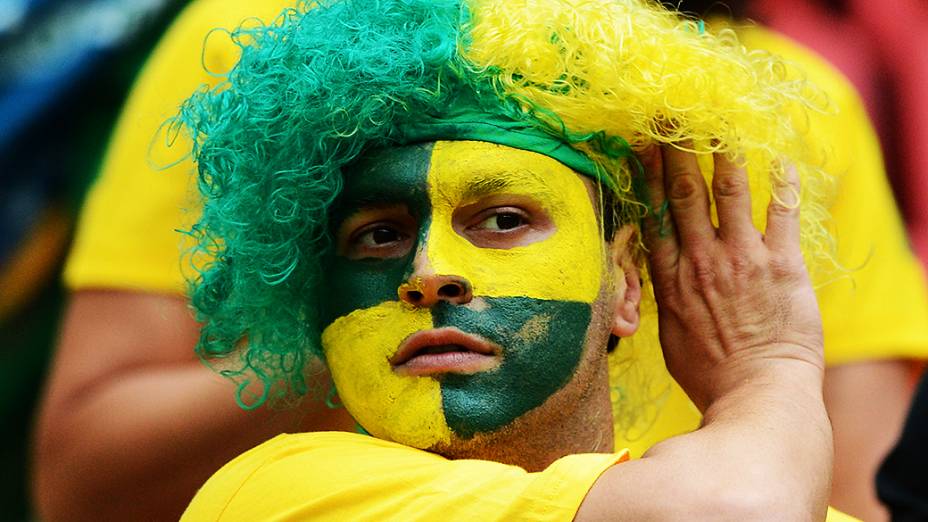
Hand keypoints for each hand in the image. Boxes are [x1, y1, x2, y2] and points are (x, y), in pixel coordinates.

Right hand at [638, 143, 823, 410]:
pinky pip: (780, 214)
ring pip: (728, 193)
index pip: (654, 215)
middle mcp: (700, 260)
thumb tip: (655, 287)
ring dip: (723, 154)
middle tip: (673, 118)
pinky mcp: (781, 264)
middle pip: (684, 194)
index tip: (641, 145)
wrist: (757, 395)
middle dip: (677, 152)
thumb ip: (662, 303)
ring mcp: (741, 258)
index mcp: (670, 278)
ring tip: (721, 124)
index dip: (646, 177)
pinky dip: (781, 185)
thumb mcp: (668, 339)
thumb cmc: (709, 376)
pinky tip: (781, 160)